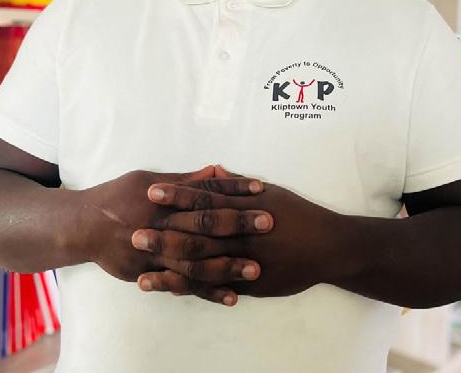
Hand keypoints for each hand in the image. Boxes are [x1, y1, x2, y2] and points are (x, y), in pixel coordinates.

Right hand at [78, 166, 269, 304]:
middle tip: (269, 223)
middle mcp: (161, 223)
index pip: (205, 190)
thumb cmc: (118, 195)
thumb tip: (216, 170)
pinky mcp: (150, 273)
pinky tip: (231, 297)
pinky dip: (207, 291)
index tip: (260, 188)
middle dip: (237, 224)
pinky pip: (182, 285)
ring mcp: (155, 251)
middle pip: (204, 223)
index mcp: (164, 196)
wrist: (83, 225)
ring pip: (196, 260)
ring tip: (256, 268)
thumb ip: (184, 180)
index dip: (232, 188)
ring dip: (227, 264)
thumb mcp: (148, 179)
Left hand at [137, 171, 338, 299]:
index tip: (152, 192)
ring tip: (140, 274)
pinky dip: (193, 290)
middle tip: (133, 233)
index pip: (203, 199)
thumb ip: (237, 183)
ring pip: (201, 267)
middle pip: (196, 235)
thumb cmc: (298, 213)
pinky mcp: (249, 284)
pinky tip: (172, 292)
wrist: (327, 246)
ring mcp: (244, 262)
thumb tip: (212, 168)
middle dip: (164, 235)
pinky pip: (216, 288)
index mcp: (243, 208)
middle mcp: (240, 235)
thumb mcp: (270, 191)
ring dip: (170, 270)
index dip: (177, 196)